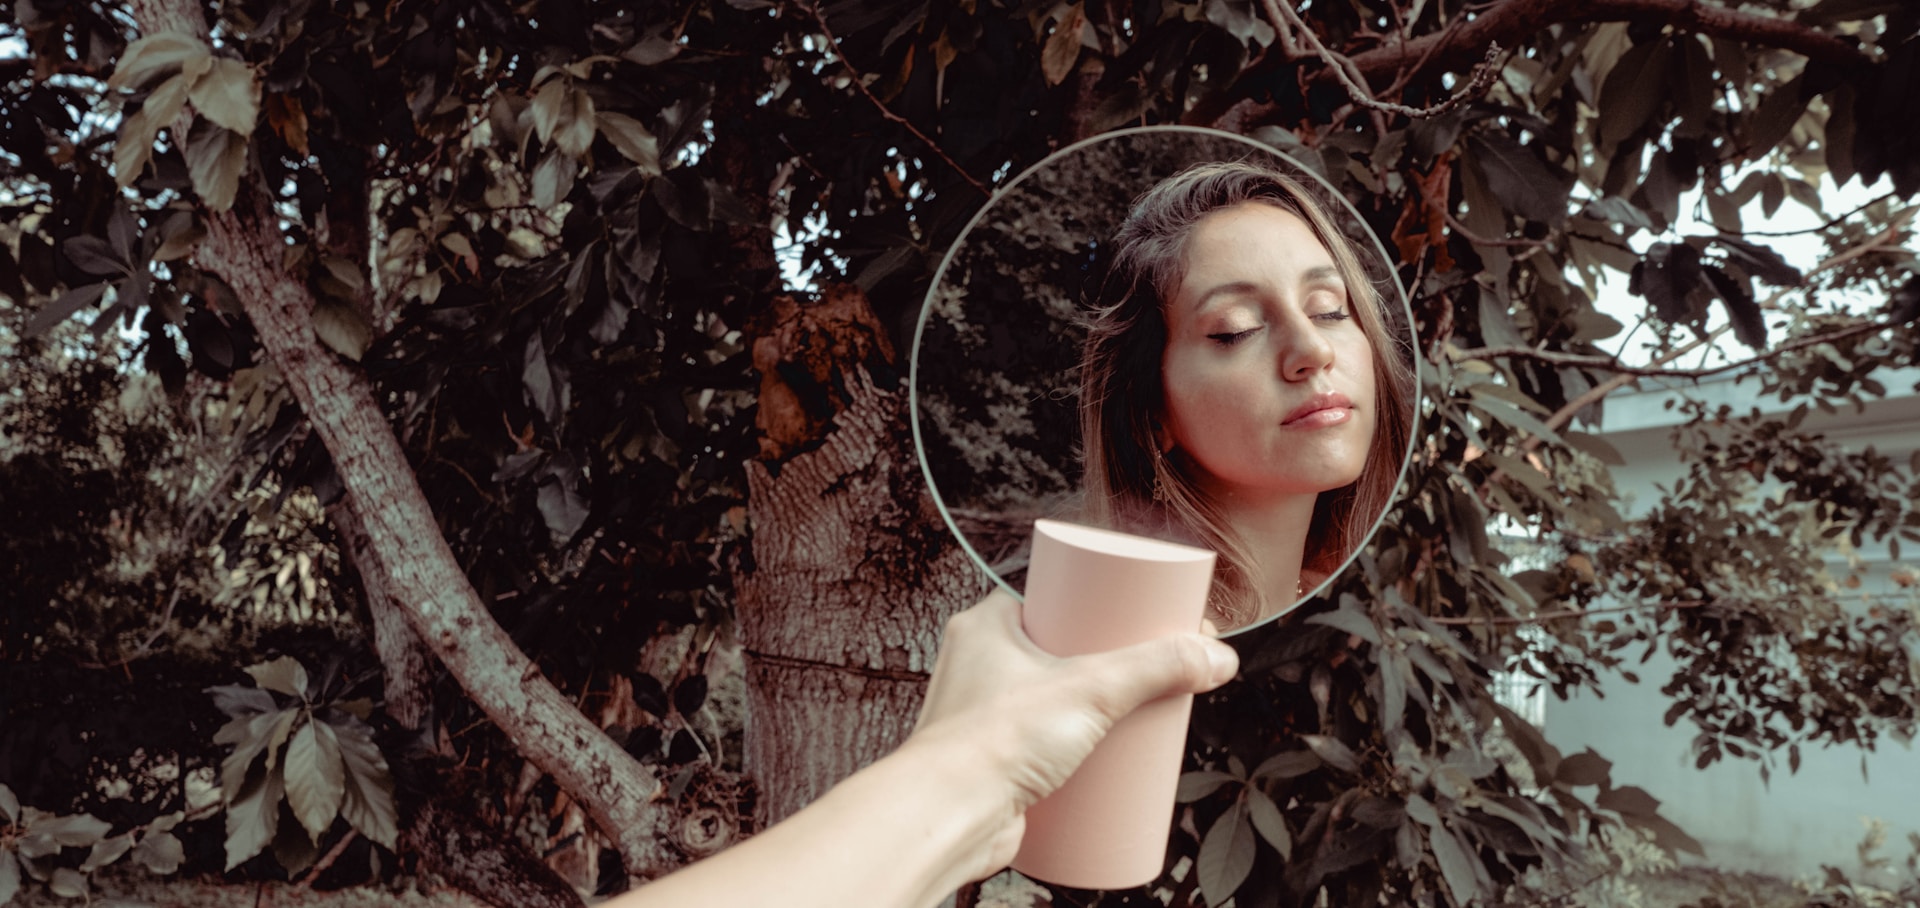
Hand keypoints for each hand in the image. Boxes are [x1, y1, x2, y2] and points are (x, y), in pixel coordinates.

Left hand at [904, 589, 1239, 879]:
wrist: (944, 816)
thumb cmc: (992, 743)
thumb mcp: (1091, 690)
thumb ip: (1157, 668)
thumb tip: (1215, 657)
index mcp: (989, 624)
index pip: (1058, 598)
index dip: (1105, 606)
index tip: (1144, 619)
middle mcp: (980, 662)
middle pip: (1062, 649)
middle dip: (1108, 663)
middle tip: (1151, 672)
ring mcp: (984, 712)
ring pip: (1052, 697)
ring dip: (1092, 706)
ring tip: (1137, 714)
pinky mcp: (994, 758)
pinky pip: (1041, 740)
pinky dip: (1071, 745)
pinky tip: (1103, 752)